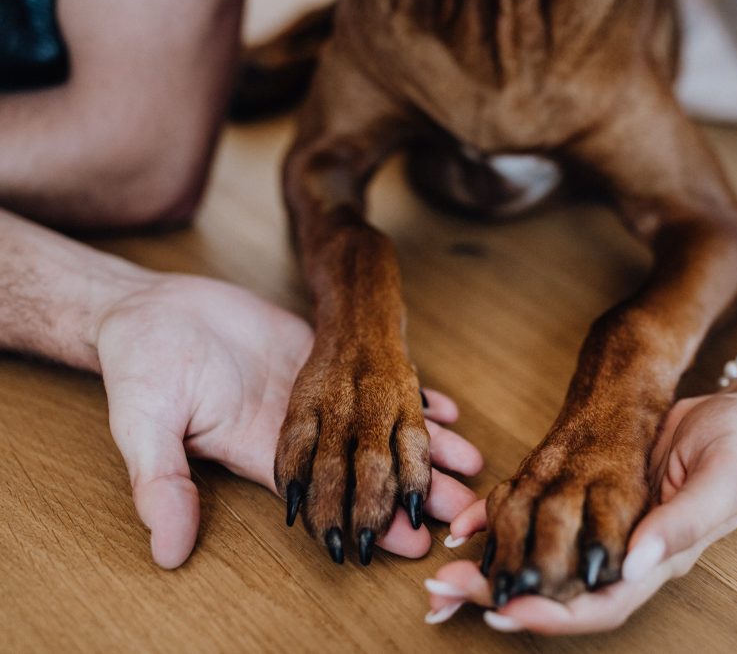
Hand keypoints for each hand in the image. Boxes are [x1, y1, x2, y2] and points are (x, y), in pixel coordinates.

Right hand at [95, 274, 481, 568]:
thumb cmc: (140, 367)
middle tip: (459, 508)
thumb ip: (163, 484)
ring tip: (469, 462)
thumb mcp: (144, 426)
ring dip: (421, 445)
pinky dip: (405, 392)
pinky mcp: (318, 359)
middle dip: (410, 489)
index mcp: (261, 453)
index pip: (327, 495)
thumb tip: (169, 553)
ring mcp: (313, 396)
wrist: (149, 311)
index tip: (407, 540)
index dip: (365, 516)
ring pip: (376, 426)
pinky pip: (369, 380)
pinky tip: (444, 407)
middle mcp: (297, 432)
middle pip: (364, 468)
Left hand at [423, 393, 736, 632]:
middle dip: (504, 597)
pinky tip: (471, 533)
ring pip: (546, 566)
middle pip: (560, 595)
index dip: (552, 613)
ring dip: (495, 573)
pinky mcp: (595, 502)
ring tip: (446, 575)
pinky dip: (507, 533)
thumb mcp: (722, 479)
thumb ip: (682, 523)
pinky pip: (545, 528)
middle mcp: (627, 554)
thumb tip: (631, 563)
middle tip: (448, 591)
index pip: (599, 604)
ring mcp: (608, 530)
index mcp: (658, 559)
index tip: (506, 610)